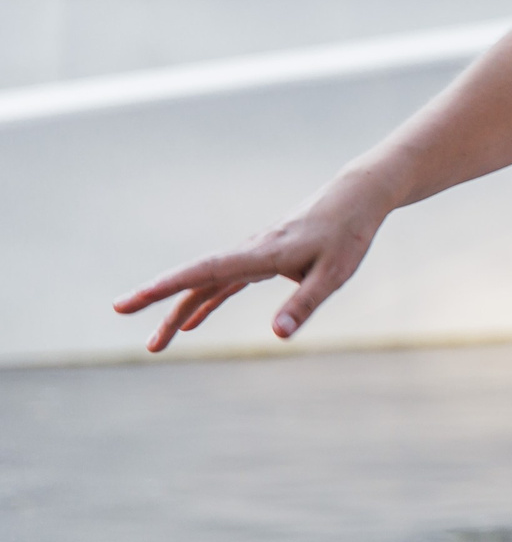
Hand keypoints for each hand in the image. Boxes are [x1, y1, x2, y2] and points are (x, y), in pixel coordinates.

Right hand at [112, 173, 396, 350]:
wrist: (357, 197)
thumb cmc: (348, 234)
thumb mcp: (335, 273)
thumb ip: (306, 303)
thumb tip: (278, 334)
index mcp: (261, 254)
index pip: (204, 272)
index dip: (165, 286)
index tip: (131, 300)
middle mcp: (249, 251)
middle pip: (196, 280)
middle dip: (159, 303)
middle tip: (125, 319)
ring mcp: (253, 254)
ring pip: (207, 284)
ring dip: (180, 311)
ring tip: (156, 344)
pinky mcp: (263, 257)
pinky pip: (225, 282)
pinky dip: (206, 302)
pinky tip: (193, 323)